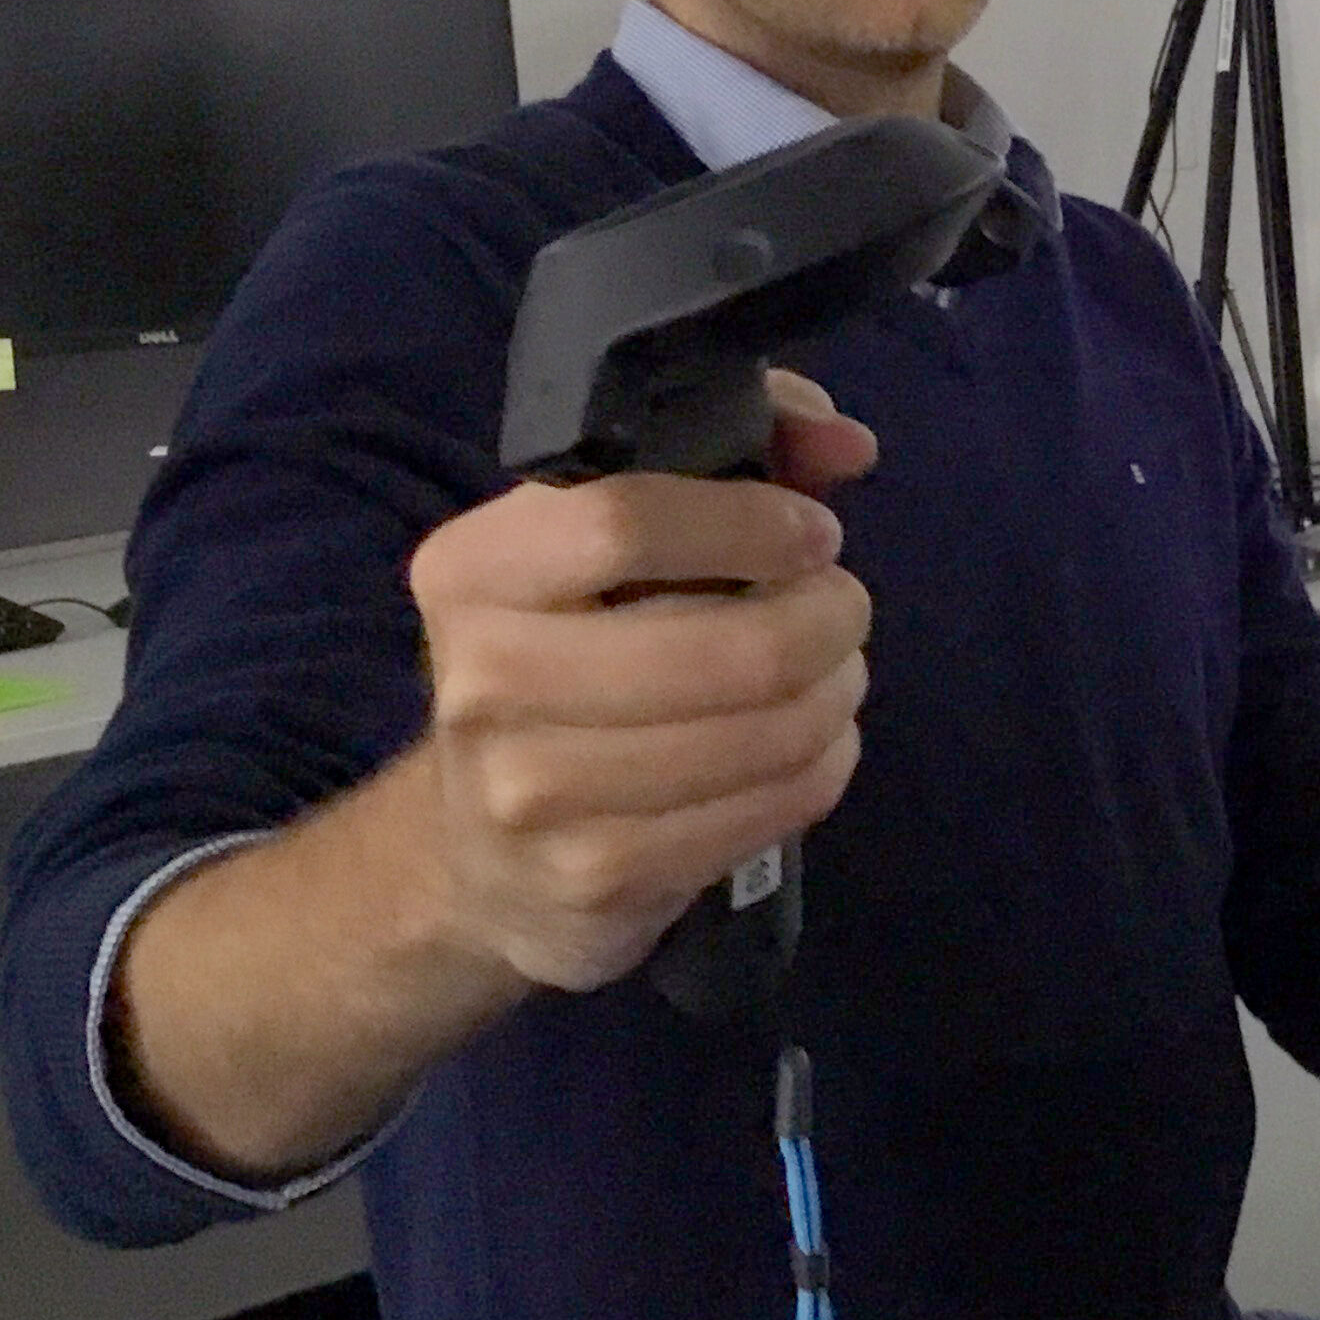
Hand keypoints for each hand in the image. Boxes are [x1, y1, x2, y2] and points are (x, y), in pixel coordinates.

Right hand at [404, 370, 879, 992]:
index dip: (750, 521)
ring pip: (761, 733)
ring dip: (835, 694)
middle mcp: (482, 679)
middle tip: (843, 609)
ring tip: (835, 674)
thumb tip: (847, 444)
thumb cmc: (572, 654)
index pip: (623, 520)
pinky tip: (814, 745)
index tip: (813, 533)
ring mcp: (533, 793)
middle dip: (824, 619)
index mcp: (472, 570)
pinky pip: (767, 808)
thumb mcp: (610, 537)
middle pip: (722, 645)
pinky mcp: (598, 876)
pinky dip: (823, 766)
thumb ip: (733, 452)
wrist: (480, 855)